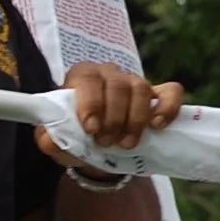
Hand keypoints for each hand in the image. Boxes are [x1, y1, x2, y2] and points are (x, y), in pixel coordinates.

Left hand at [33, 63, 185, 169]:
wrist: (100, 146)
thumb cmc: (77, 137)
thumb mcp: (57, 141)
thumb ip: (48, 139)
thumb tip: (49, 137)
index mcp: (82, 77)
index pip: (88, 79)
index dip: (91, 103)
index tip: (91, 129)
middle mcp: (109, 74)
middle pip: (116, 86)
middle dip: (113, 118)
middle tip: (106, 143)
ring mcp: (136, 82)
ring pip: (141, 89)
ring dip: (135, 120)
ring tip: (127, 143)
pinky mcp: (158, 94)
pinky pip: (171, 91)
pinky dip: (167, 107)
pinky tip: (158, 125)